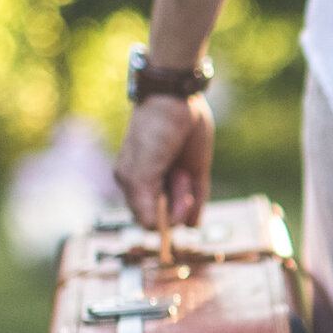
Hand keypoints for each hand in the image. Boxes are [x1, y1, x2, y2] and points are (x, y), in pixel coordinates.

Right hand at [114, 94, 214, 229]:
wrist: (175, 103)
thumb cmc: (151, 136)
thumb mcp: (141, 173)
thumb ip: (143, 204)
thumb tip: (153, 230)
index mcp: (133, 185)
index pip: (145, 218)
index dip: (156, 221)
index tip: (163, 212)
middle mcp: (154, 186)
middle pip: (165, 217)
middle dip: (172, 209)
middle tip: (173, 181)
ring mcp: (175, 180)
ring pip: (183, 211)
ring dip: (185, 200)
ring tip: (182, 174)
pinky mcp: (196, 173)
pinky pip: (198, 201)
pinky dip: (197, 212)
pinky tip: (195, 221)